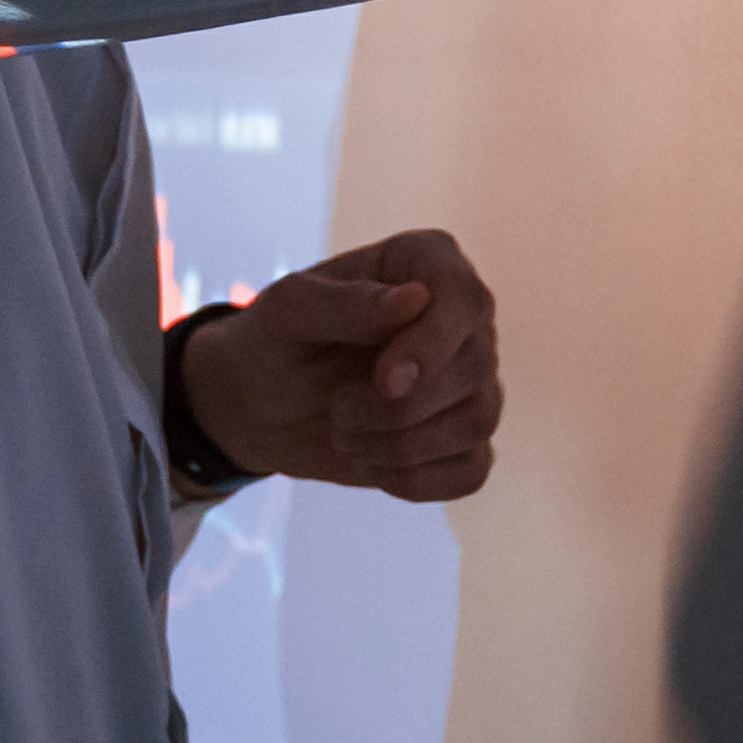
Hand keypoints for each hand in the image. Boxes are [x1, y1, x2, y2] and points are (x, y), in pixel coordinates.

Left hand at [177, 227, 500, 502]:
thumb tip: (415, 299)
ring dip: (401, 445)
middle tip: (337, 410)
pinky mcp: (463, 437)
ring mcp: (471, 379)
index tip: (386, 382)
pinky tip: (371, 462)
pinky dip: (415, 479)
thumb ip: (343, 303)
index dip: (434, 345)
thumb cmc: (277, 342)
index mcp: (426, 264)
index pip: (465, 299)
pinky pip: (471, 469)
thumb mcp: (287, 313)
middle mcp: (461, 317)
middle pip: (474, 367)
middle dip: (399, 408)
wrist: (263, 404)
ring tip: (344, 434)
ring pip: (478, 420)